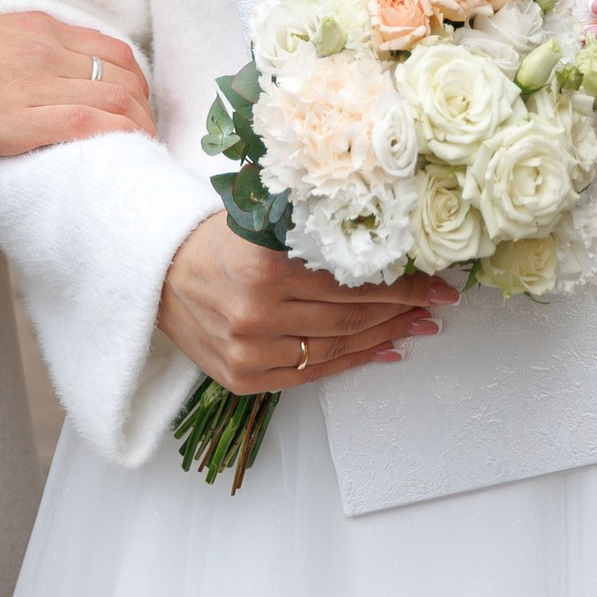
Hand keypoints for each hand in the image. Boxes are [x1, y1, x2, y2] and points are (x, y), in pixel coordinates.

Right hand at [0, 12, 153, 161]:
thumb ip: (22, 50)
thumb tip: (46, 75)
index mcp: (36, 26)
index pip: (112, 48)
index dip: (136, 80)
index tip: (137, 106)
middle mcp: (43, 48)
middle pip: (123, 74)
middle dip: (145, 108)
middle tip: (146, 136)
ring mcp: (32, 82)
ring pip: (114, 99)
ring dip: (138, 128)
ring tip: (141, 154)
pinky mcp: (16, 120)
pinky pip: (85, 124)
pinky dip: (114, 139)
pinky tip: (122, 157)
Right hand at [158, 217, 449, 394]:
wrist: (157, 274)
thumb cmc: (215, 239)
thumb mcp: (260, 219)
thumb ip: (313, 228)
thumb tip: (382, 231)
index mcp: (265, 265)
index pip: (352, 279)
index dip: (402, 283)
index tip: (439, 282)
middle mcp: (257, 312)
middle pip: (351, 315)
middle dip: (404, 309)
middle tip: (439, 302)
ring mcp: (250, 351)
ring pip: (337, 346)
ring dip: (386, 336)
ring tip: (420, 325)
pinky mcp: (244, 378)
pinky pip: (312, 372)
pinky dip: (353, 362)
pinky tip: (385, 351)